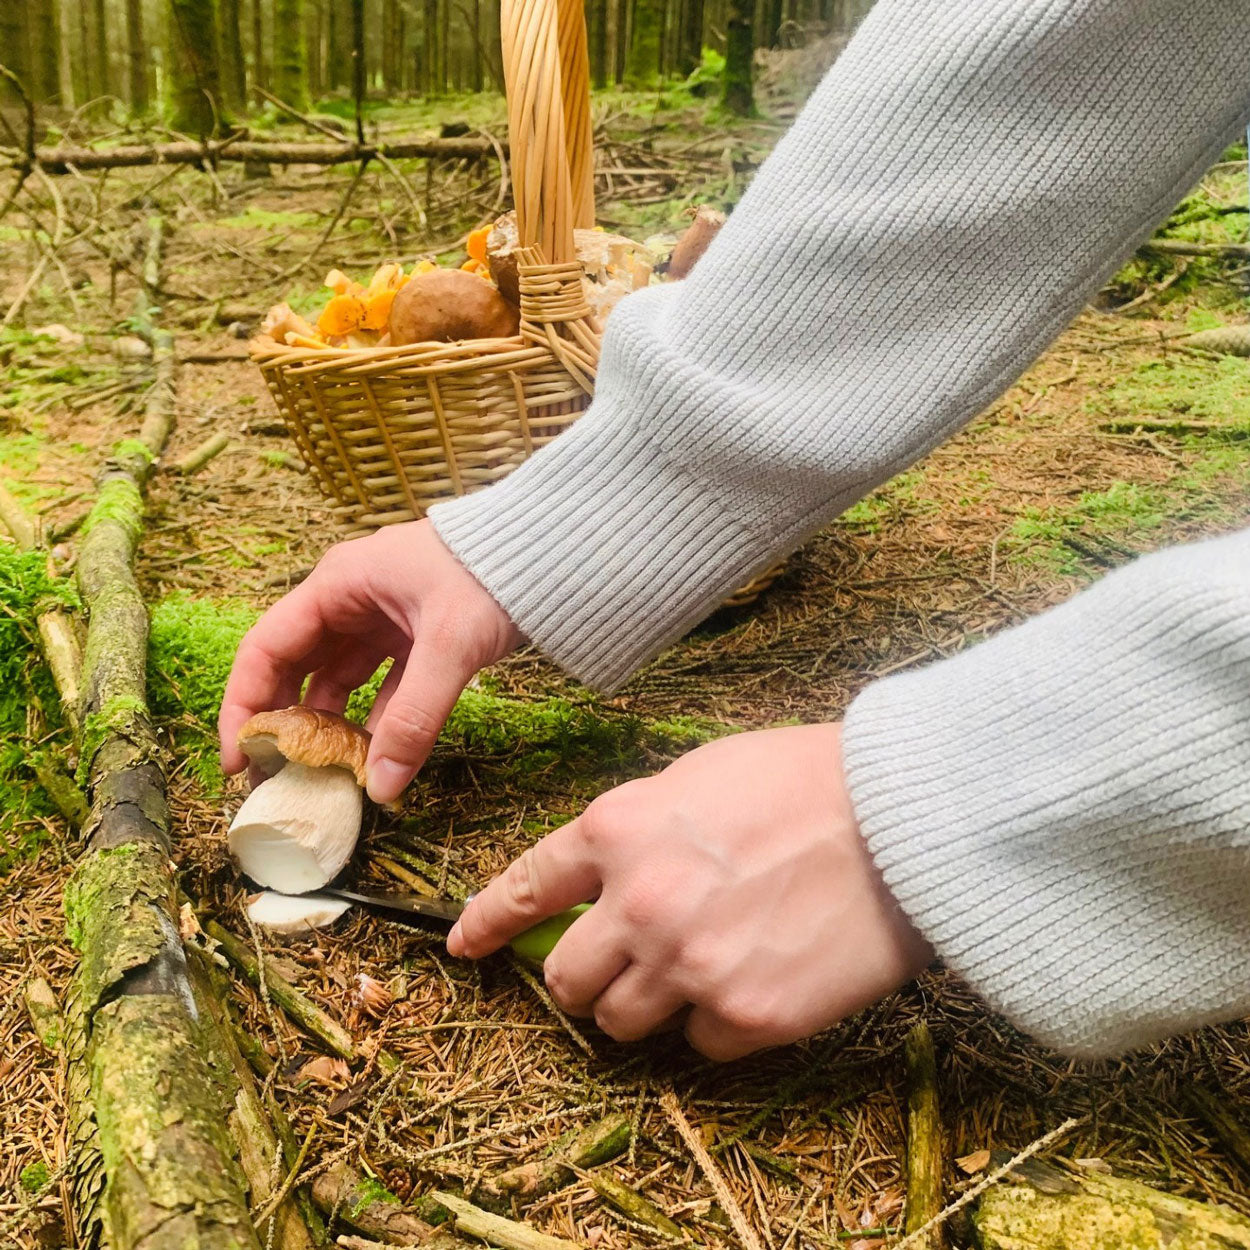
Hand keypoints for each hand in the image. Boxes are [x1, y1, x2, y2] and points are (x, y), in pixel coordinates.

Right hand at [219, 519, 521, 802]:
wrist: (551, 548)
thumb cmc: (492, 574)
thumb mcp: (450, 646)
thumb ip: (414, 717)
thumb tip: (382, 788)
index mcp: (339, 585)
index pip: (266, 649)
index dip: (245, 706)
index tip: (238, 761)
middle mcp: (351, 599)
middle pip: (296, 668)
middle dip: (284, 724)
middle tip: (277, 781)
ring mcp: (384, 617)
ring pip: (340, 681)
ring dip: (332, 727)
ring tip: (324, 779)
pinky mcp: (417, 635)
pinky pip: (382, 686)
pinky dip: (377, 721)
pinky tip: (376, 760)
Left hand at [448, 724, 931, 1059]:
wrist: (899, 818)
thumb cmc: (803, 779)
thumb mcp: (697, 775)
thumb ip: (636, 830)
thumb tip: (603, 881)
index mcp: (619, 829)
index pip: (526, 886)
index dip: (487, 921)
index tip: (465, 946)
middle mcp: (640, 903)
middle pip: (564, 979)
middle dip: (580, 976)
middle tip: (615, 965)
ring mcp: (690, 965)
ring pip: (621, 1022)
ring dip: (643, 1003)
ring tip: (694, 968)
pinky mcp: (745, 1015)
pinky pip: (699, 1042)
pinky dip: (716, 1020)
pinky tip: (755, 977)